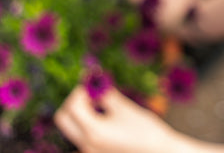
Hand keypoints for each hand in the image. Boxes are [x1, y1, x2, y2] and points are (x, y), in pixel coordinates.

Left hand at [55, 85, 182, 152]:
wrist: (160, 152)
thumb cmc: (145, 130)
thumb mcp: (124, 108)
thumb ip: (105, 93)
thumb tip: (94, 78)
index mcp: (92, 132)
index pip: (71, 107)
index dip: (80, 91)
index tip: (94, 83)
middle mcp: (86, 144)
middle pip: (64, 119)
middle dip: (74, 102)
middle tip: (92, 93)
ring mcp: (89, 151)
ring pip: (72, 127)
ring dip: (82, 112)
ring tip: (102, 106)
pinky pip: (82, 135)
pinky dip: (88, 123)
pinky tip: (106, 118)